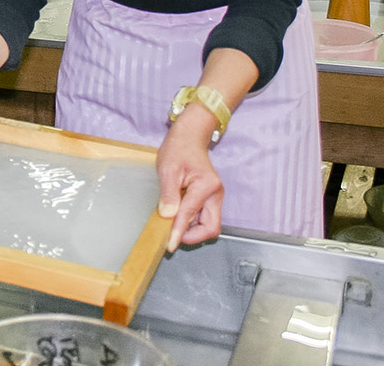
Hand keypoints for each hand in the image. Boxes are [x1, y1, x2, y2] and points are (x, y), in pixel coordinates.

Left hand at [155, 115, 223, 251]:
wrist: (189, 137)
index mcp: (207, 186)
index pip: (191, 215)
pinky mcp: (211, 199)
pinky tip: (178, 214)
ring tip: (172, 220)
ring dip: (191, 228)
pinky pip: (204, 217)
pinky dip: (192, 221)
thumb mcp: (168, 169)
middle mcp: (216, 194)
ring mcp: (215, 197)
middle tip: (172, 233)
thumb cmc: (179, 149)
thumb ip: (169, 194)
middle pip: (210, 228)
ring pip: (208, 225)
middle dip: (192, 235)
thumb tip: (167, 216)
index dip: (178, 232)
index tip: (170, 245)